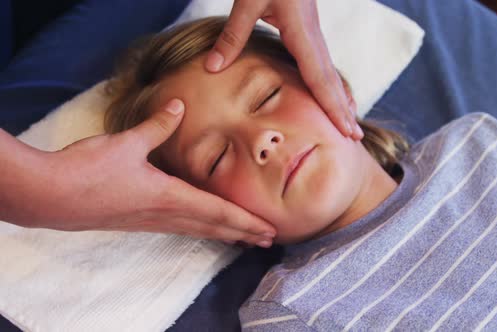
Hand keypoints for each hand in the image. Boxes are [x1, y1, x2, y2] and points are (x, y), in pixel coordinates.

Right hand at [33, 99, 275, 246]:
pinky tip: (201, 227)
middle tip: (269, 239)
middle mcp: (165, 214)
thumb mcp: (127, 143)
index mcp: (170, 197)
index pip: (218, 212)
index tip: (269, 230)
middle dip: (243, 233)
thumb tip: (178, 105)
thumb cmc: (88, 171)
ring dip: (224, 235)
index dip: (246, 222)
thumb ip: (157, 125)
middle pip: (214, 227)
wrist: (50, 196)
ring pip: (198, 230)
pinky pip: (180, 228)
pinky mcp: (137, 221)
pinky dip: (201, 229)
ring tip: (245, 239)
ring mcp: (151, 221)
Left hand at [205, 0, 363, 139]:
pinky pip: (323, 65)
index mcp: (301, 33)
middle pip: (332, 80)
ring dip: (341, 99)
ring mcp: (313, 35)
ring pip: (331, 73)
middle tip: (355, 137)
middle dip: (344, 110)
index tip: (345, 129)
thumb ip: (233, 35)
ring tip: (350, 123)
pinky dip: (331, 85)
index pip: (320, 78)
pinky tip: (332, 95)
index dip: (332, 106)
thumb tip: (212, 67)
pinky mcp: (307, 32)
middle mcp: (313, 37)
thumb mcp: (248, 0)